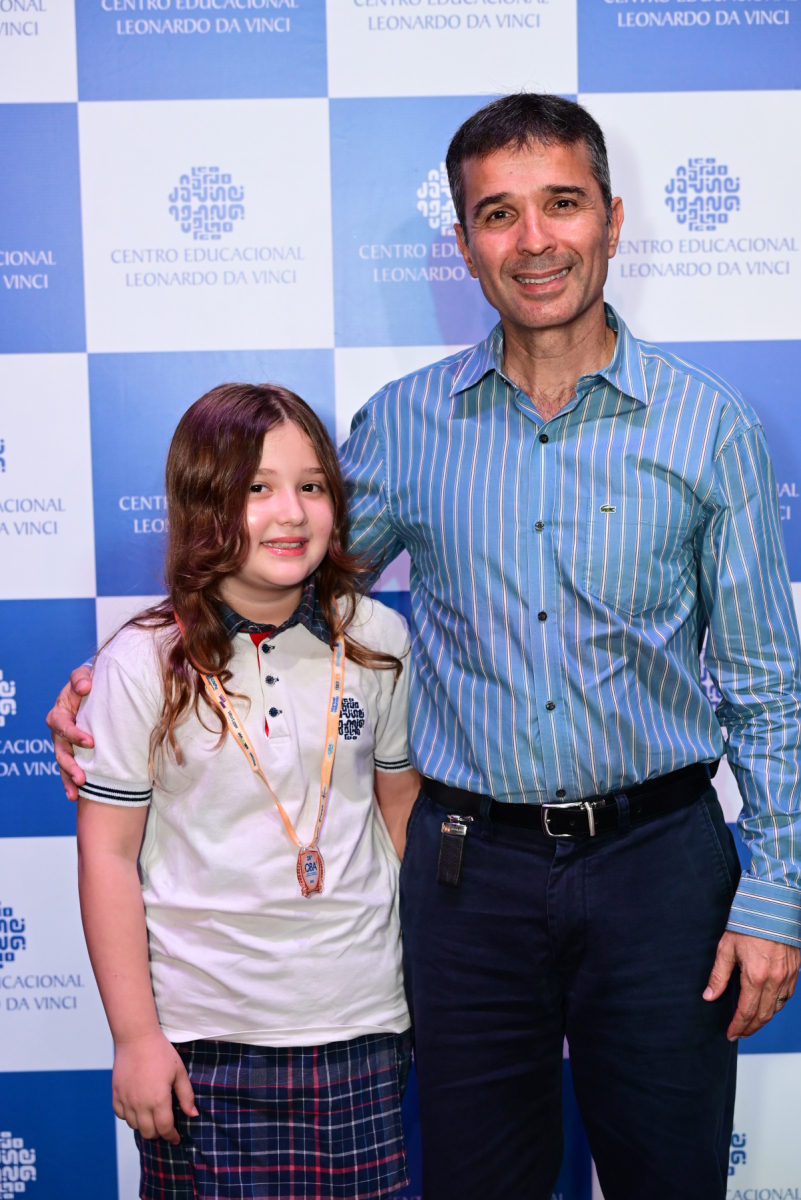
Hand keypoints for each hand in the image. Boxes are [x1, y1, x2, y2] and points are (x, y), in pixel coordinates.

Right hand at [46, 667, 93, 799]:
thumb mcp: (83, 676)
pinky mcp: (73, 754)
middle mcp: (59, 732)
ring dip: (69, 777)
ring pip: (63, 764)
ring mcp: (64, 745)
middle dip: (70, 765)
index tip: (91, 742)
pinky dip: (70, 783)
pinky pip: (68, 771)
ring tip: (78, 788)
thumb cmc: (87, 683)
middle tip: (83, 776)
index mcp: (60, 713)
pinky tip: (74, 796)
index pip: (62, 725)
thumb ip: (80, 678)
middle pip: (60, 751)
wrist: (94, 692)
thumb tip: (85, 686)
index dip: (74, 734)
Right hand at [112, 1031, 197, 1142]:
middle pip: (148, 1132)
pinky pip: (121, 1115)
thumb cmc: (160, 1052)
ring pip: (134, 1126)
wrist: (137, 1038)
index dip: (171, 1136)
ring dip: (143, 1125)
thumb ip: (186, 1095)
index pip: (165, 1128)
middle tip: (164, 1126)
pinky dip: (129, 1116)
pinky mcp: (116, 1095)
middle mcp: (140, 1104)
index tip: (176, 1138)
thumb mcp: (179, 1072)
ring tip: (151, 1117)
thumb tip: (193, 1114)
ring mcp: (126, 1100)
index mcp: (158, 1100)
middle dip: (158, 1133)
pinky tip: (137, 1109)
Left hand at [704, 930, 799, 1039]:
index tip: (731, 1033)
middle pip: (763, 1015)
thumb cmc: (748, 924)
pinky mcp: (795, 971)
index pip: (746, 1011)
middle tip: (740, 1033)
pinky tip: (768, 1006)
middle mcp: (775, 980)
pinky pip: (787, 996)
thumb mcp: (726, 948)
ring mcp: (787, 976)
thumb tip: (709, 995)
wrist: (772, 907)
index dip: (738, 1026)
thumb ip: (718, 975)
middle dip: (750, 1028)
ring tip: (751, 1023)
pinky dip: (777, 1005)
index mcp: (755, 976)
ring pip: (777, 1008)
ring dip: (764, 1019)